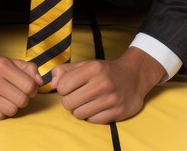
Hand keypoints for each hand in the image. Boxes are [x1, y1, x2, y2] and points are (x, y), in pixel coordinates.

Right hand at [0, 42, 42, 119]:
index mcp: (2, 65)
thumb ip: (30, 69)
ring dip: (13, 107)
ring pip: (11, 110)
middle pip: (21, 100)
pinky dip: (1, 112)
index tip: (28, 89)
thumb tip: (40, 83)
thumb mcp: (12, 61)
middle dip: (24, 99)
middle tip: (18, 94)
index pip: (29, 86)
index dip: (33, 90)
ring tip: (8, 99)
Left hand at [50, 47, 165, 123]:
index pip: (62, 86)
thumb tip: (52, 82)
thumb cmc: (105, 71)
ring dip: (80, 109)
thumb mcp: (86, 64)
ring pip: (79, 114)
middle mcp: (102, 83)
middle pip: (68, 103)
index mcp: (93, 68)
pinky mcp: (118, 112)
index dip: (63, 87)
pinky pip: (93, 121)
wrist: (133, 76)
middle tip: (78, 95)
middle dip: (70, 100)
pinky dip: (92, 116)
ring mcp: (111, 99)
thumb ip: (65, 70)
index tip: (70, 86)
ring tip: (88, 101)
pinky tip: (98, 107)